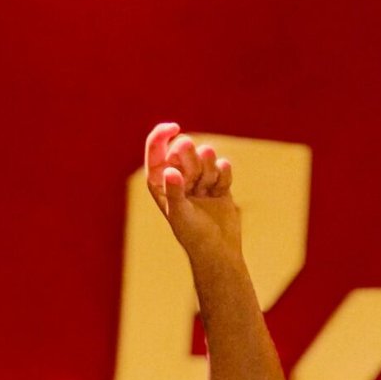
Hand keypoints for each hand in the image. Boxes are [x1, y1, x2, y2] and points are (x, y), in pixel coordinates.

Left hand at [145, 121, 241, 269]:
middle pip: (184, 149)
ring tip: (208, 189)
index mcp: (159, 181)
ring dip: (209, 170)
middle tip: (196, 178)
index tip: (176, 128)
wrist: (219, 251)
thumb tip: (171, 172)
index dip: (163, 134)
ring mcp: (199, 178)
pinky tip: (221, 190)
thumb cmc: (193, 236)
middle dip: (192, 159)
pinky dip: (224, 175)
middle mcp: (177, 176)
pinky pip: (223, 166)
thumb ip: (175, 192)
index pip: (156, 148)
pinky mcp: (219, 182)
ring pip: (206, 155)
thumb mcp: (180, 215)